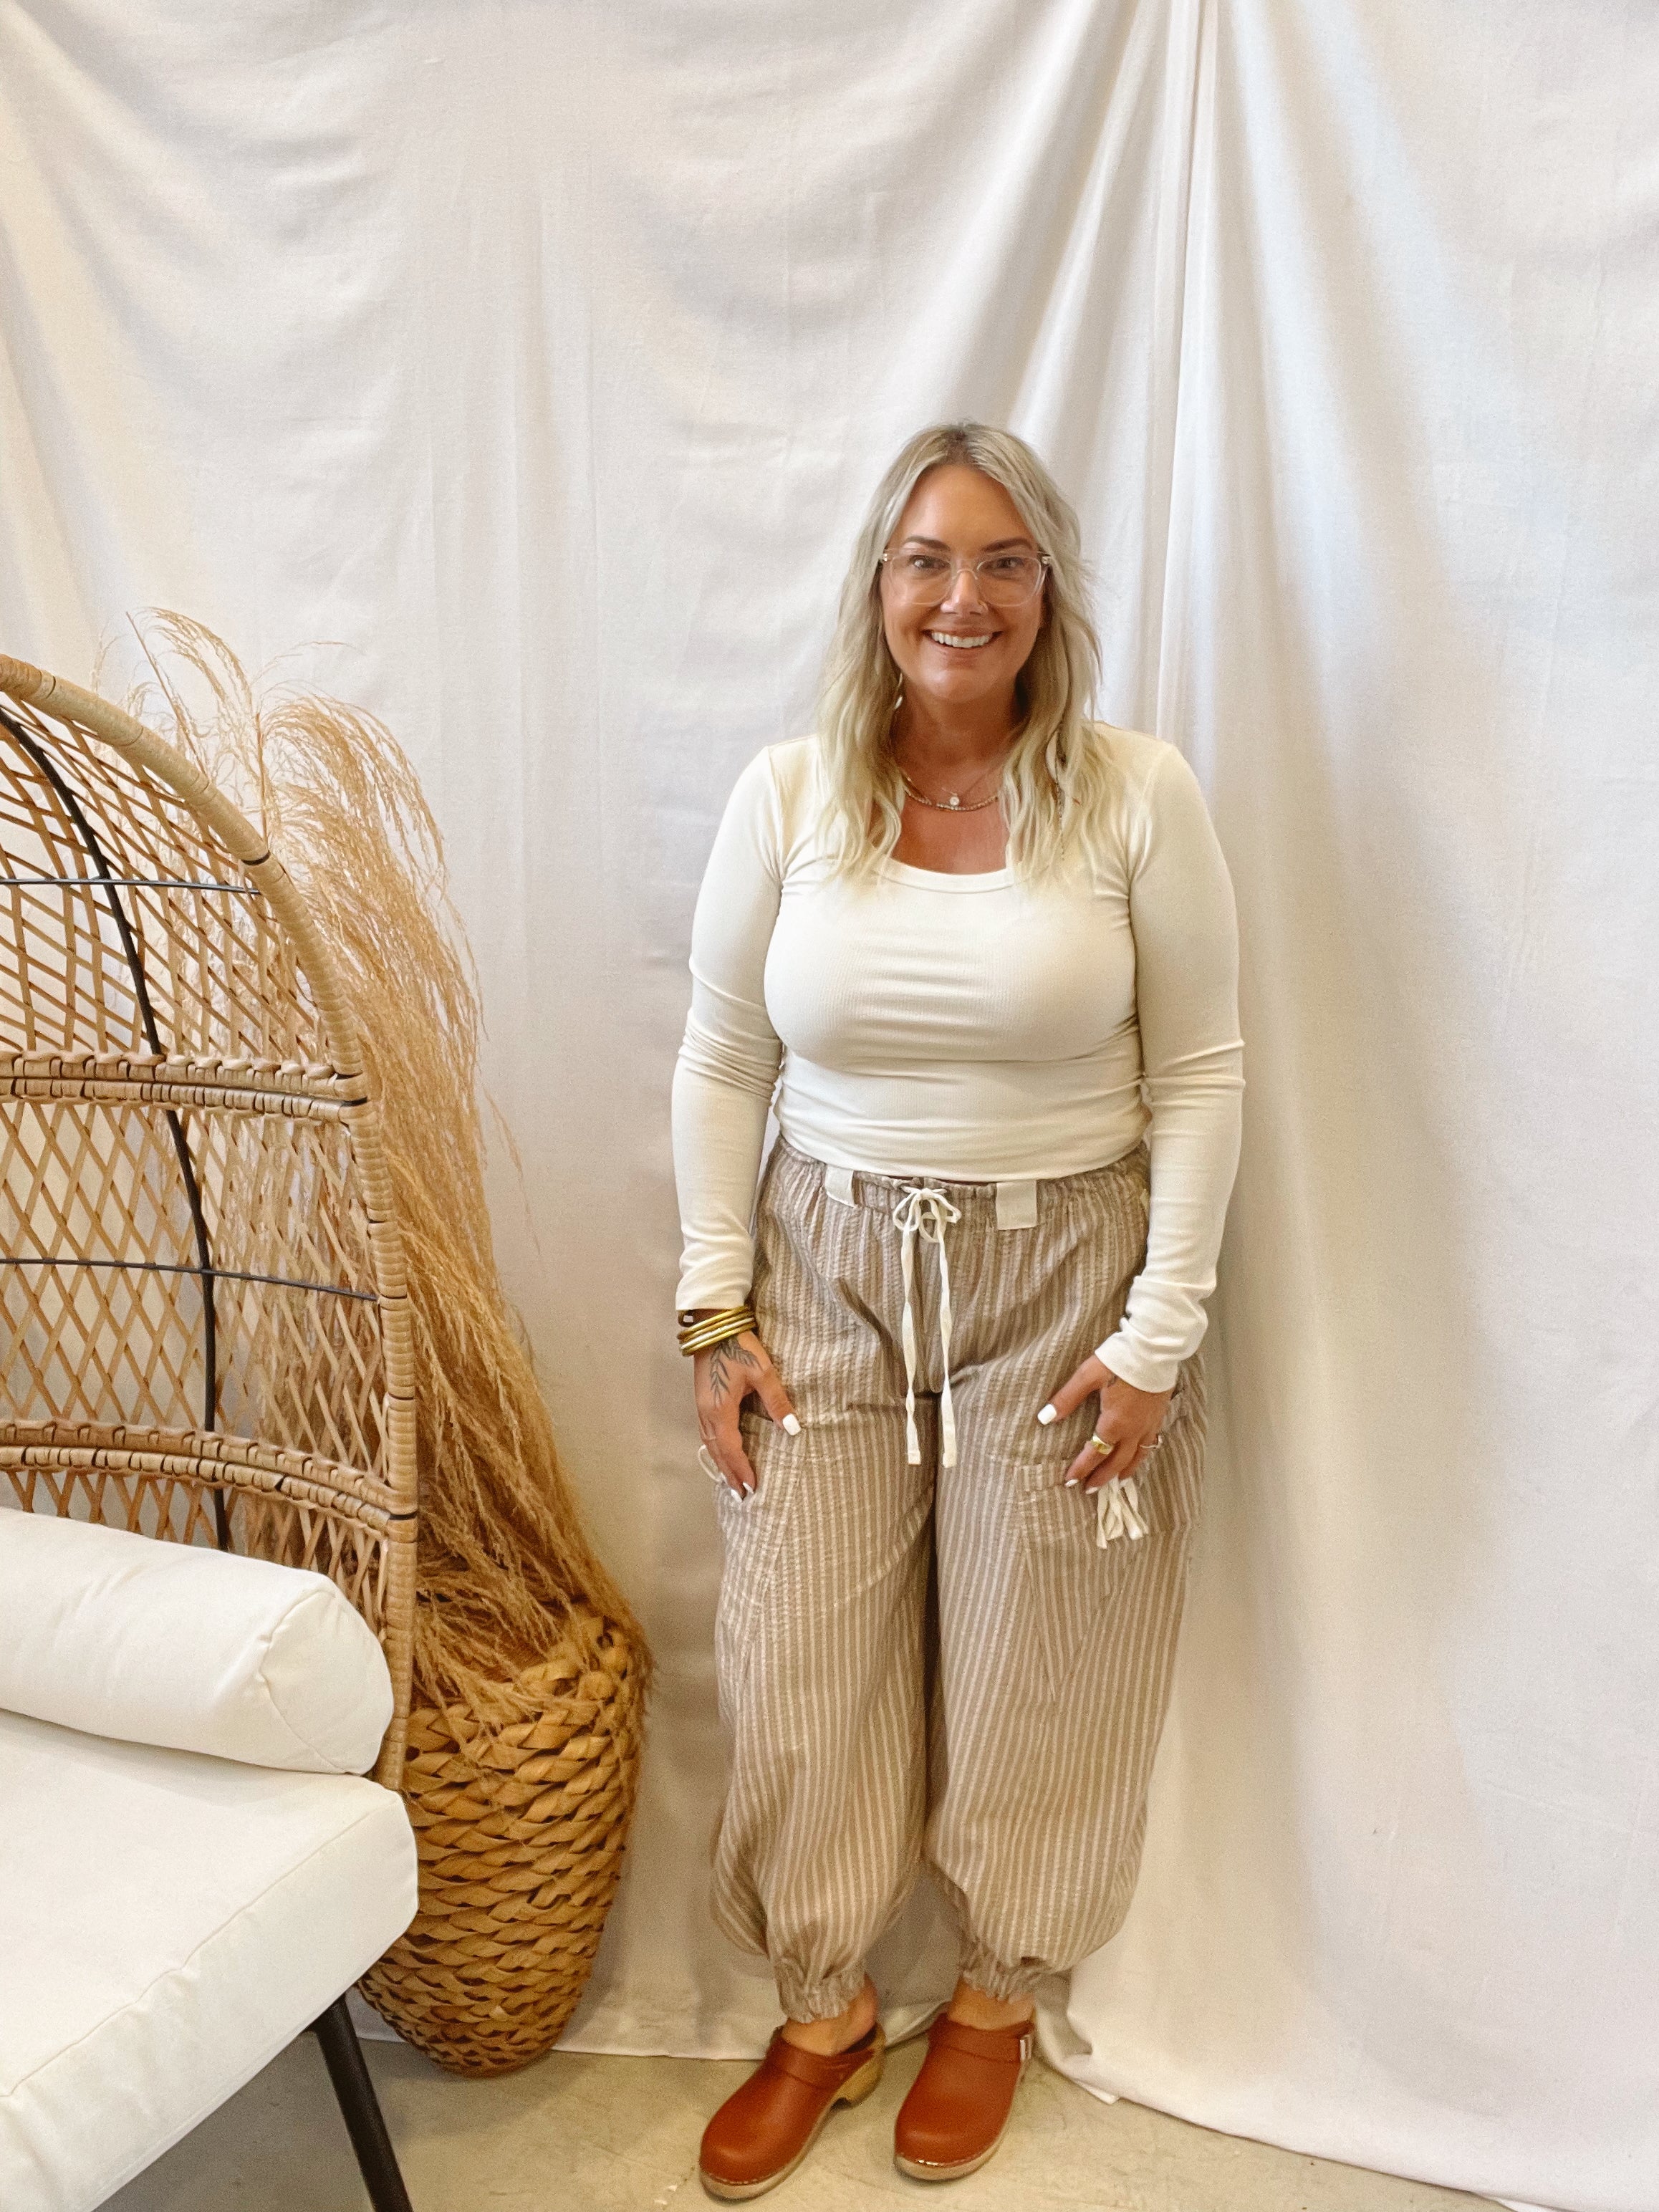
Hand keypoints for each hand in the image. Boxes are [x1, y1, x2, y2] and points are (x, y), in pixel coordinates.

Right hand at [692, 1320, 798, 1496]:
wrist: (713, 1324)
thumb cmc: (739, 1346)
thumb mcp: (763, 1372)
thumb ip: (777, 1400)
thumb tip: (792, 1428)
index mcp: (720, 1409)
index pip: (731, 1448)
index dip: (741, 1469)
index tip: (751, 1488)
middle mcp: (707, 1412)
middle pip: (717, 1451)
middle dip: (729, 1473)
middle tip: (741, 1495)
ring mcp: (701, 1406)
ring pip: (709, 1443)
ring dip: (720, 1463)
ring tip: (731, 1480)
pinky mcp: (702, 1399)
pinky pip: (707, 1433)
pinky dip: (715, 1448)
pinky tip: (721, 1452)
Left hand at [1037, 1355, 1172, 1492]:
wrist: (1155, 1348)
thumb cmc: (1118, 1360)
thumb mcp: (1087, 1376)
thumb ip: (1066, 1399)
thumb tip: (1044, 1418)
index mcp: (1114, 1423)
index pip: (1095, 1453)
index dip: (1082, 1468)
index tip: (1070, 1481)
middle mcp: (1134, 1430)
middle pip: (1117, 1462)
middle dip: (1102, 1477)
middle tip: (1090, 1490)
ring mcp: (1150, 1424)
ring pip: (1138, 1457)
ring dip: (1125, 1471)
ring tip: (1117, 1481)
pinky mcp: (1160, 1416)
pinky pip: (1151, 1445)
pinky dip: (1141, 1456)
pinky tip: (1139, 1455)